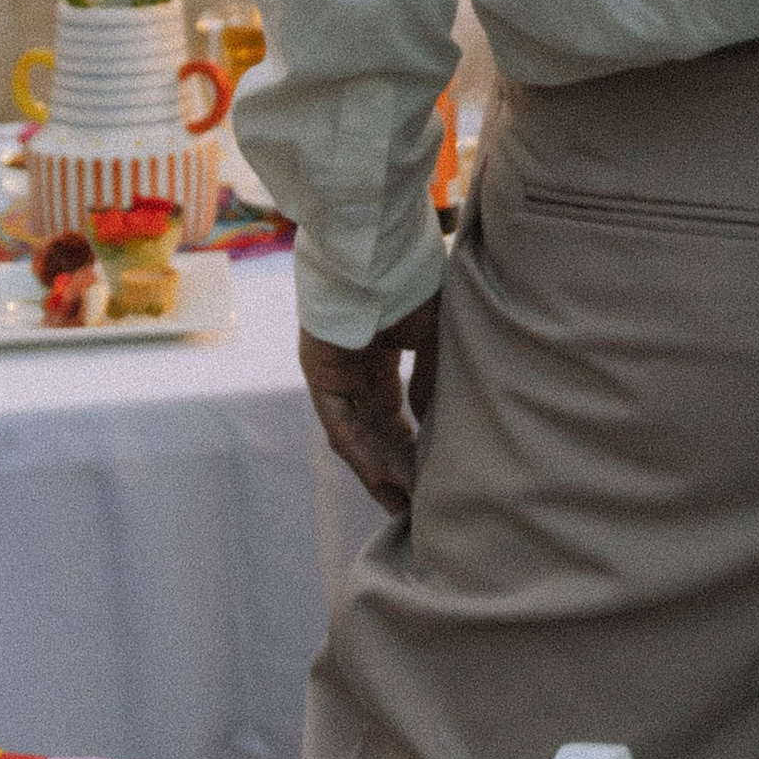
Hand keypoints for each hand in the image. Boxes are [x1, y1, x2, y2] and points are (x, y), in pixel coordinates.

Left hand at [300, 299, 440, 512]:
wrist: (375, 251)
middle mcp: (357, 370)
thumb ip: (435, 380)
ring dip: (383, 472)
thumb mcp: (438, 336)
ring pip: (360, 437)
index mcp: (384, 355)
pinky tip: (385, 481)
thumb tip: (434, 422)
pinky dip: (362, 455)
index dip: (418, 448)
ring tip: (407, 507)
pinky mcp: (319, 376)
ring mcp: (336, 375)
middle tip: (422, 508)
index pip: (400, 415)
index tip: (438, 479)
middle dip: (401, 471)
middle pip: (378, 434)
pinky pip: (340, 426)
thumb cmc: (410, 281)